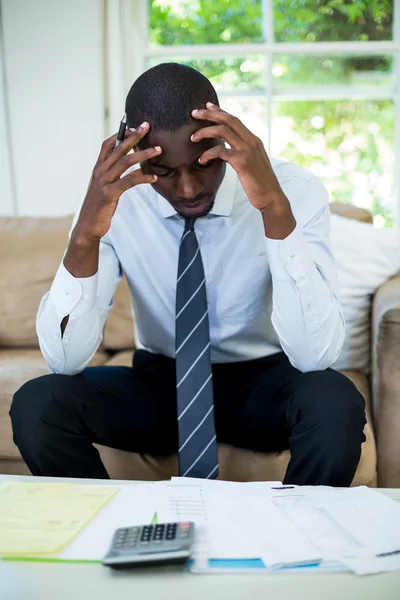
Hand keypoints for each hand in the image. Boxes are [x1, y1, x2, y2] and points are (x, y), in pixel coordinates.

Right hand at [75, 123, 161, 240]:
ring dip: (143, 154)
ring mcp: (103, 182)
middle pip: (118, 149)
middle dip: (134, 136)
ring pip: (125, 162)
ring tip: (158, 150)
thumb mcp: (106, 188)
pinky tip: (154, 177)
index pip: (107, 145)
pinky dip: (143, 178)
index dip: (120, 134)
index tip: (134, 126)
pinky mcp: (109, 194)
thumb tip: (136, 169)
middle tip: (147, 126)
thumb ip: (116, 177)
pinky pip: (129, 181)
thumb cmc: (99, 208)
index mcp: (98, 169)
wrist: (87, 227)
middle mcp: (99, 172)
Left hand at [191, 103, 282, 210]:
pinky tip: (201, 160)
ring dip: (204, 132)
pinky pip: (220, 151)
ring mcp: (247, 150)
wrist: (271, 197)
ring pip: (222, 131)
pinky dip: (207, 154)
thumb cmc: (260, 184)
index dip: (220, 111)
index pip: (235, 119)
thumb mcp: (253, 163)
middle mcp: (251, 141)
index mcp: (254, 140)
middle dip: (209, 114)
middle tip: (194, 113)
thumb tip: (231, 150)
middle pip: (228, 119)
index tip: (207, 106)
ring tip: (193, 138)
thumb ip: (244, 153)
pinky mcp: (242, 162)